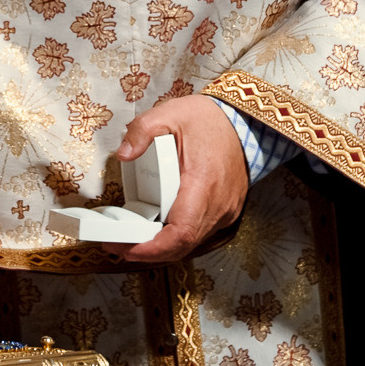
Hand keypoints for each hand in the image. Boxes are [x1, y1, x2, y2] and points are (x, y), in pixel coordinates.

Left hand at [107, 96, 248, 263]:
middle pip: (183, 245)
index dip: (153, 249)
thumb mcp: (171, 114)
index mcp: (203, 184)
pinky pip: (200, 232)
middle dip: (150, 252)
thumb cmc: (211, 120)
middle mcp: (218, 204)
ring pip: (192, 242)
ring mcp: (225, 211)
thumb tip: (123, 153)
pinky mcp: (226, 211)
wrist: (244, 121)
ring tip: (135, 237)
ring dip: (164, 246)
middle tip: (119, 245)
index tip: (128, 248)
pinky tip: (159, 229)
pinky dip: (178, 237)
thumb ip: (143, 130)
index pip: (181, 233)